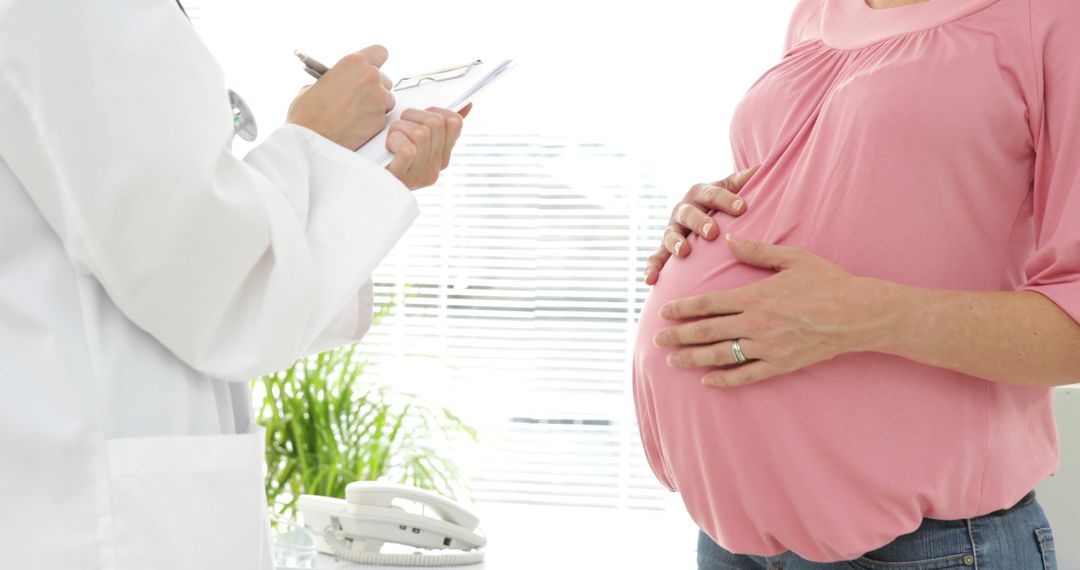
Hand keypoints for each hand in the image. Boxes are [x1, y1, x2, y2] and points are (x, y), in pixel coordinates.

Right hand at [287, 45, 394, 149]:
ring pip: (387, 100)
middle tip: (359, 98)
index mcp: (353, 63)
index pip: (379, 52)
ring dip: (377, 106)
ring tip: (356, 115)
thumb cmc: (307, 115)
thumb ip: (333, 80)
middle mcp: (370, 77)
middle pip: (385, 79)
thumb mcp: (314, 86)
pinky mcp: (381, 121)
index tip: (371, 69)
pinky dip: (374, 122)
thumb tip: (337, 83)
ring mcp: (378, 100)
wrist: (310, 142)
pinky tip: (357, 126)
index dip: (376, 62)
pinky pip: (384, 118)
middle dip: (375, 88)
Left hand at [385, 103, 470, 189]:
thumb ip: (440, 123)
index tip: (418, 117)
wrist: (365, 176)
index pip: (454, 122)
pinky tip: (387, 148)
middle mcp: (436, 165)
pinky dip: (394, 142)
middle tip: (399, 125)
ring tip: (390, 138)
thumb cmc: (387, 150)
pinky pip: (408, 150)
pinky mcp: (405, 177)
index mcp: (443, 153)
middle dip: (412, 116)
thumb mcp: (416, 135)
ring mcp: (422, 173)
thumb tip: (467, 105)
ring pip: (421, 134)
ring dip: (399, 128)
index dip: (434, 111)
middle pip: (435, 123)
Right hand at [645, 165, 758, 285]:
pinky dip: (652, 267)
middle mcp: (683, 209)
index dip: (726, 200)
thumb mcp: (733, 187)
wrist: (705, 214)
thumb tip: (763, 167)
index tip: (742, 208)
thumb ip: (746, 179)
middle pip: (689, 213)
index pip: (712, 194)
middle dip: (700, 222)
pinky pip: (657, 257)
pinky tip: (650, 279)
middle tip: (713, 232)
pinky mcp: (665, 248)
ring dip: (676, 243)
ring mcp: (673, 229)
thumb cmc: (725, 202)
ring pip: (670, 235)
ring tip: (685, 252)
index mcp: (700, 193)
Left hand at [652, 234, 892, 386]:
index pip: (708, 304)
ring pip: (721, 355)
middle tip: (656, 338)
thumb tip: (728, 239)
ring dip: (693, 358)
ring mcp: (767, 347)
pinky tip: (707, 380)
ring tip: (672, 360)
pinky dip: (725, 379)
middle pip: (707, 330)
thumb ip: (756, 251)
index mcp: (755, 296)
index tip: (663, 312)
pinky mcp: (780, 364)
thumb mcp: (792, 258)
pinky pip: (746, 375)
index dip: (682, 309)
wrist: (858, 314)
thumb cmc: (827, 281)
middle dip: (678, 335)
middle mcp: (756, 324)